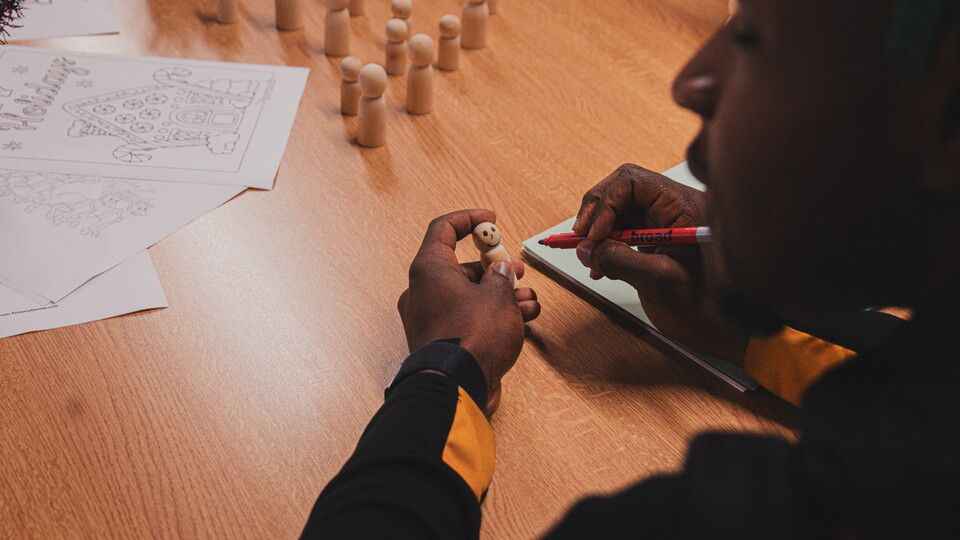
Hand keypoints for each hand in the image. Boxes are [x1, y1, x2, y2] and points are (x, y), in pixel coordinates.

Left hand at [398, 210, 541, 414]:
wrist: (456, 388)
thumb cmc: (471, 338)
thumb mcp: (498, 296)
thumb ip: (502, 277)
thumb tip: (501, 272)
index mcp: (429, 270)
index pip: (443, 229)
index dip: (469, 220)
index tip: (490, 221)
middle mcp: (423, 292)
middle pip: (460, 267)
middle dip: (495, 267)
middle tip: (517, 270)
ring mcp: (430, 319)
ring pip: (468, 295)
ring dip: (500, 294)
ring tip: (528, 300)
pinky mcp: (441, 341)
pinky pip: (467, 318)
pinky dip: (491, 316)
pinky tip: (522, 319)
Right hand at [574, 164, 747, 364]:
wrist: (721, 329)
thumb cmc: (704, 307)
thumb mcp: (658, 281)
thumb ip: (619, 260)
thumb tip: (585, 249)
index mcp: (684, 207)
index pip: (633, 182)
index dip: (606, 203)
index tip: (593, 233)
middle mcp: (673, 208)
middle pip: (622, 191)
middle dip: (597, 213)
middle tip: (581, 238)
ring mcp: (663, 223)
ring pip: (619, 211)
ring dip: (598, 231)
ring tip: (589, 257)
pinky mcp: (655, 239)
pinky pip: (623, 230)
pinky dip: (606, 245)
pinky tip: (600, 267)